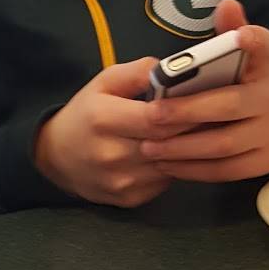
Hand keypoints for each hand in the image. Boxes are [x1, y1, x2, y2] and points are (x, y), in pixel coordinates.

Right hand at [35, 57, 193, 207]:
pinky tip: (175, 154)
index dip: (184, 110)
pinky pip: (165, 182)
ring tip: (199, 133)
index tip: (205, 101)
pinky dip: (174, 167)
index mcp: (103, 119)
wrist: (55, 158)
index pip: (156, 118)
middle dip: (194, 129)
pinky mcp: (130, 199)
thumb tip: (172, 70)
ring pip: (172, 165)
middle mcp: (111, 154)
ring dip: (188, 150)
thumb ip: (138, 72)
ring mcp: (121, 181)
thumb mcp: (104, 82)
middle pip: (169, 143)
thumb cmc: (85, 114)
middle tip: (213, 115)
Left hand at [139, 0, 268, 182]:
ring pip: (223, 144)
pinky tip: (167, 164)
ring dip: (182, 147)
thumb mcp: (231, 58)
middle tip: (150, 116)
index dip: (253, 41)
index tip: (241, 36)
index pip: (264, 46)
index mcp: (263, 65)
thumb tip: (226, 4)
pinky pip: (225, 170)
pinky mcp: (265, 161)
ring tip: (149, 146)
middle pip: (229, 105)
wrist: (267, 124)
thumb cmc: (234, 84)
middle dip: (186, 112)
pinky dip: (193, 169)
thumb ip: (225, 34)